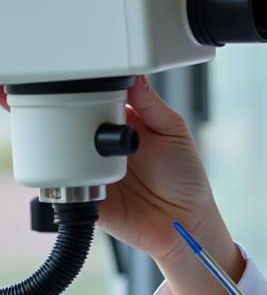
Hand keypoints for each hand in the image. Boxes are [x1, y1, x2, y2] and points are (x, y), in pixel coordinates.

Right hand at [0, 77, 223, 265]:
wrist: (184, 220)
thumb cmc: (184, 175)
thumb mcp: (173, 130)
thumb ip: (151, 103)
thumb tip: (131, 74)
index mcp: (122, 122)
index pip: (93, 97)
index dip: (78, 88)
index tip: (69, 77)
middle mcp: (100, 143)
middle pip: (67, 120)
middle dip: (57, 110)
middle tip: (63, 106)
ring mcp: (88, 168)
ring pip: (57, 149)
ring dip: (55, 140)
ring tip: (69, 137)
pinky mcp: (81, 194)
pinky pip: (59, 182)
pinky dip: (55, 173)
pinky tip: (63, 166)